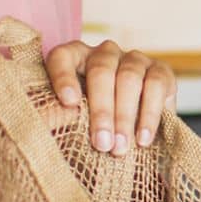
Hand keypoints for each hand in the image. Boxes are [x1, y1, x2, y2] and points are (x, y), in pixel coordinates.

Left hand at [46, 41, 176, 155]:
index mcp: (74, 59)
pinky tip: (143, 139)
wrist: (128, 143)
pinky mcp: (161, 71)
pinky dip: (150, 114)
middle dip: (101, 110)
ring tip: (120, 148)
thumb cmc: (89, 131)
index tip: (68, 103)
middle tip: (101, 144)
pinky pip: (156, 85)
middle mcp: (104, 54)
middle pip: (101, 70)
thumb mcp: (68, 127)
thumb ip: (54, 121)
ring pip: (129, 77)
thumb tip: (39, 121)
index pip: (62, 57)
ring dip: (125, 116)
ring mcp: (134, 59)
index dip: (64, 77)